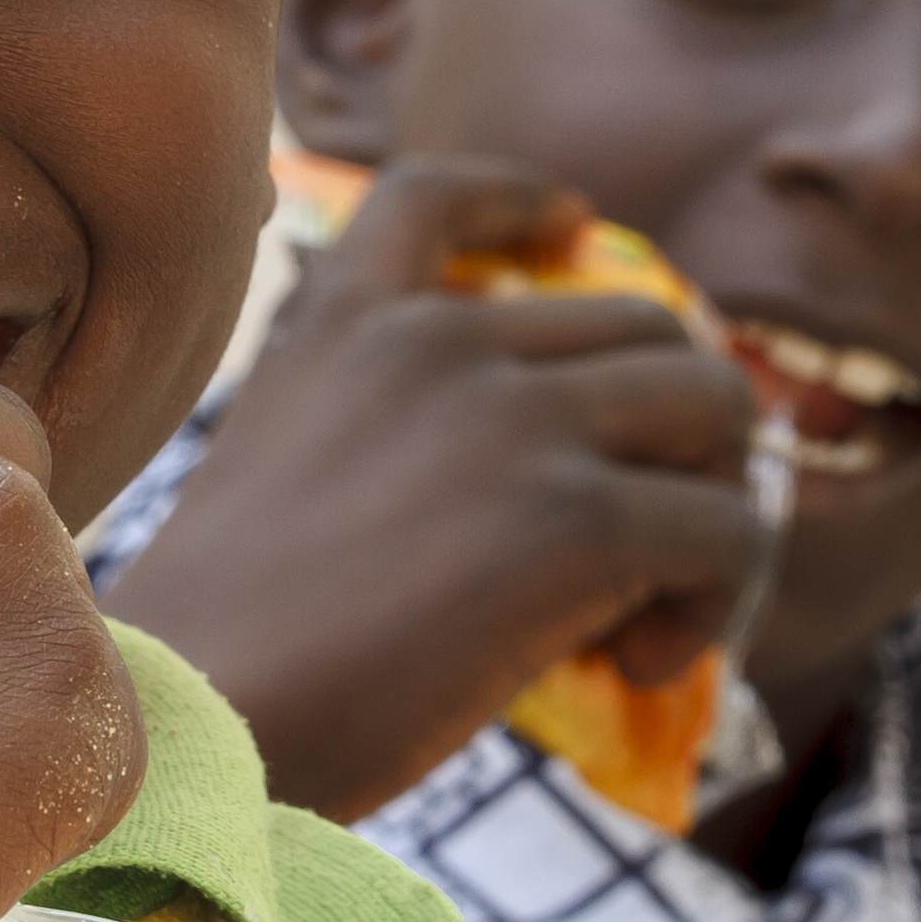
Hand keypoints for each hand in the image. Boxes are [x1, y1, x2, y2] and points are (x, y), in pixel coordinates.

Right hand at [104, 156, 762, 820]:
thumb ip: (387, 434)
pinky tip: (643, 663)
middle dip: (682, 431)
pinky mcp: (575, 519)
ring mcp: (516, 418)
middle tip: (656, 542)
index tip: (569, 226)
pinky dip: (718, 599)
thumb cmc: (217, 648)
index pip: (438, 195)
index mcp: (345, 322)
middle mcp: (441, 340)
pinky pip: (729, 529)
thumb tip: (563, 495)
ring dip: (720, 506)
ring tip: (660, 606)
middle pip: (651, 326)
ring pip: (718, 407)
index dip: (521, 202)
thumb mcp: (277, 474)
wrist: (192, 726)